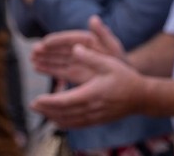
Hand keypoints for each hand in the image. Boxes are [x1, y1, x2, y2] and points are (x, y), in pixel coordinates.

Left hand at [31, 44, 145, 127]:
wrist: (141, 97)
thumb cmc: (125, 78)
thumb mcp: (109, 62)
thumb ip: (90, 56)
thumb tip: (74, 48)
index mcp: (90, 94)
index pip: (63, 101)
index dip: (47, 102)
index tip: (35, 99)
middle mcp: (90, 108)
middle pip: (61, 113)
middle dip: (45, 110)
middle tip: (33, 105)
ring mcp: (93, 117)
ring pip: (67, 121)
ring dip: (52, 117)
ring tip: (42, 111)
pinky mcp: (96, 121)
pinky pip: (75, 125)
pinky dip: (63, 123)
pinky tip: (58, 119)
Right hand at [32, 16, 125, 83]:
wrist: (124, 75)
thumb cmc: (119, 59)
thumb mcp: (113, 46)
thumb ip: (103, 34)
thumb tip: (93, 18)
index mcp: (88, 40)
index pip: (70, 38)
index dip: (57, 39)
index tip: (45, 42)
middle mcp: (80, 49)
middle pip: (60, 48)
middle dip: (47, 49)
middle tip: (34, 52)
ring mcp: (76, 60)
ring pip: (57, 58)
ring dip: (44, 58)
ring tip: (31, 59)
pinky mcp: (74, 72)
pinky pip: (59, 69)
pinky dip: (48, 68)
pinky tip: (36, 67)